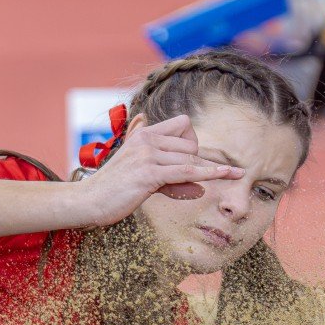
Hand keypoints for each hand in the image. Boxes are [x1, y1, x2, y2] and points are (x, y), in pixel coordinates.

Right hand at [77, 113, 242, 225]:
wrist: (88, 201)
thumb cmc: (112, 189)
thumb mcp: (139, 172)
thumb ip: (165, 172)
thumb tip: (192, 182)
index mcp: (143, 133)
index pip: (183, 124)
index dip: (193, 141)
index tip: (193, 158)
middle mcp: (146, 139)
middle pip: (191, 144)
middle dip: (202, 161)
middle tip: (207, 178)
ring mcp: (147, 155)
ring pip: (191, 158)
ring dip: (213, 170)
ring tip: (236, 174)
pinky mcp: (148, 173)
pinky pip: (186, 171)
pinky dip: (209, 173)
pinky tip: (224, 175)